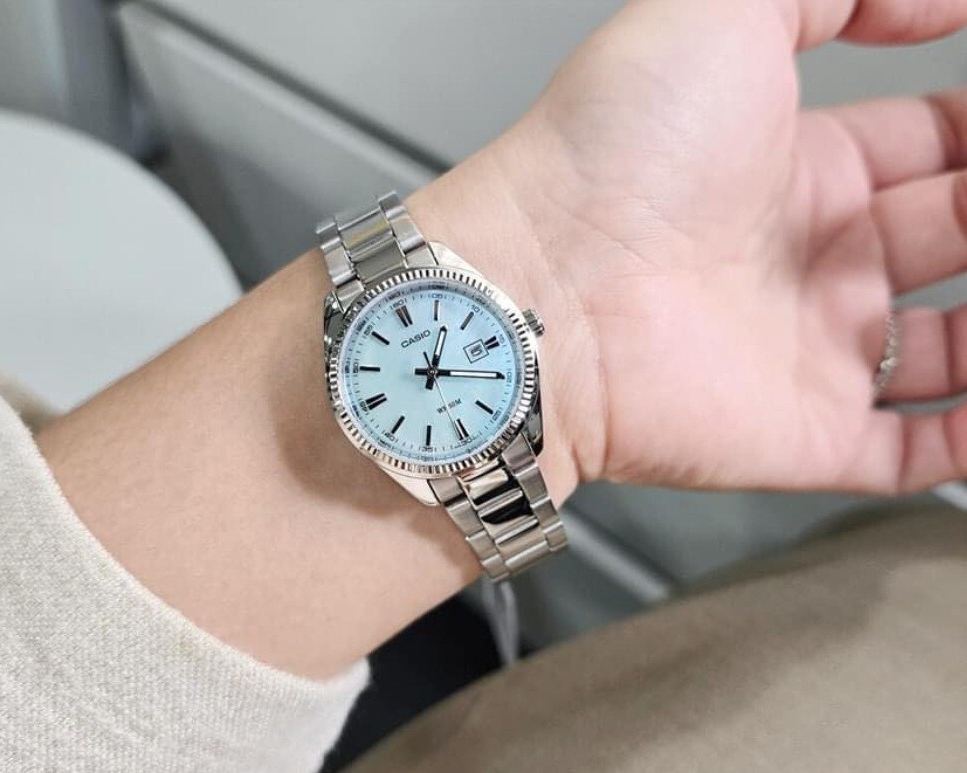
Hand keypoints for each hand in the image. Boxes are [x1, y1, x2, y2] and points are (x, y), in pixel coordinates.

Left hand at [415, 0, 966, 495]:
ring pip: (959, 344)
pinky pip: (922, 448)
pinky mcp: (808, 436)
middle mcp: (808, 259)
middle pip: (957, 234)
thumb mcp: (719, 13)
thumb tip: (938, 0)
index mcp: (796, 165)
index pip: (932, 141)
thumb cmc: (605, 157)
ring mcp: (812, 351)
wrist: (541, 293)